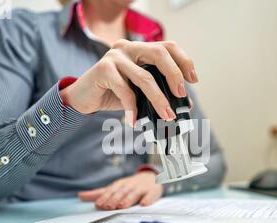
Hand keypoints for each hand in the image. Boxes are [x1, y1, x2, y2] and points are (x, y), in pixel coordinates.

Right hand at [60, 39, 197, 125]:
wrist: (83, 99)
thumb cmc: (113, 93)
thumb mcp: (139, 92)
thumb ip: (159, 92)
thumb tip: (185, 104)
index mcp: (139, 49)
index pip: (167, 47)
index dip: (183, 61)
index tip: (193, 80)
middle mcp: (128, 47)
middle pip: (159, 53)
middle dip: (174, 75)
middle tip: (181, 95)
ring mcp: (115, 56)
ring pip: (144, 77)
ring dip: (158, 99)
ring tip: (166, 115)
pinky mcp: (103, 69)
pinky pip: (125, 91)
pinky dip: (132, 108)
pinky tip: (134, 121)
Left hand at [78, 172, 162, 209]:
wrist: (151, 177)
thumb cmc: (129, 186)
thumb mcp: (114, 188)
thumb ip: (98, 193)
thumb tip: (80, 196)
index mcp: (119, 185)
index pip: (110, 191)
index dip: (104, 197)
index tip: (98, 204)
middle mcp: (129, 185)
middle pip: (121, 192)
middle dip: (114, 199)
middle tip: (108, 206)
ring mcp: (141, 188)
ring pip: (134, 193)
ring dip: (128, 199)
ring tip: (122, 206)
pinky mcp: (153, 191)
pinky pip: (151, 195)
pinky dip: (148, 199)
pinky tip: (144, 204)